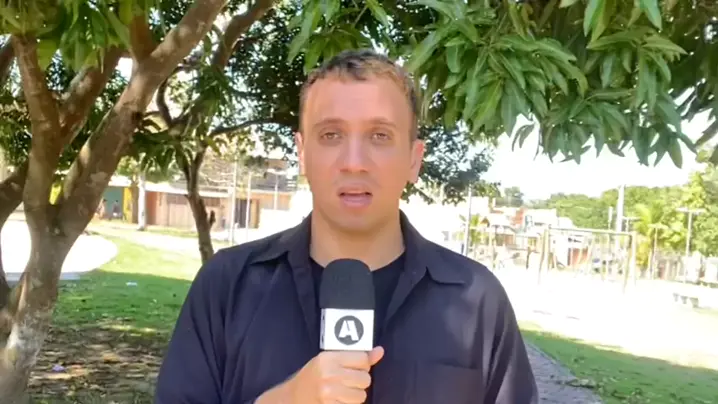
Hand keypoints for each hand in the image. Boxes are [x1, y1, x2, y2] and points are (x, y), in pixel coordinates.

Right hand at [258, 346, 383, 403]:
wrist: (293, 397)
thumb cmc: (313, 376)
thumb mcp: (330, 361)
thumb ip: (356, 356)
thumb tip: (380, 351)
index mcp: (328, 358)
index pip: (362, 358)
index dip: (363, 364)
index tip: (356, 366)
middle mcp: (328, 374)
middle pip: (365, 378)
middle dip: (359, 381)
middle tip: (347, 380)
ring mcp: (329, 392)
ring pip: (361, 395)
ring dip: (355, 395)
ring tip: (342, 391)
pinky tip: (338, 400)